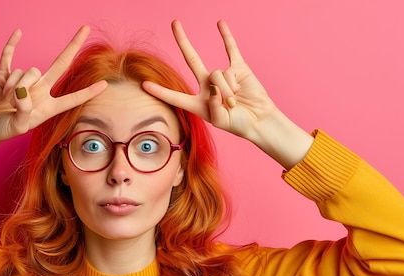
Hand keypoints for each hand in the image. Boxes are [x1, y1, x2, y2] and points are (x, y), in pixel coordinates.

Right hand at [0, 25, 107, 141]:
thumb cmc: (3, 129)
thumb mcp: (19, 126)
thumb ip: (25, 110)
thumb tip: (23, 91)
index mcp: (47, 106)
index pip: (71, 98)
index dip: (87, 92)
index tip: (104, 85)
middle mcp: (39, 90)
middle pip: (60, 64)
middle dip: (72, 46)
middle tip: (85, 29)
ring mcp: (23, 79)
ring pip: (29, 71)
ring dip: (16, 86)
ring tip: (6, 100)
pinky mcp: (5, 73)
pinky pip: (9, 55)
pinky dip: (12, 45)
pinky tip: (18, 33)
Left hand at [142, 20, 279, 142]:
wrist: (259, 120)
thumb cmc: (238, 124)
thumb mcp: (221, 121)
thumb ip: (213, 106)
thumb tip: (214, 86)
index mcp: (197, 102)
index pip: (175, 96)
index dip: (161, 92)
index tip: (144, 85)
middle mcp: (207, 85)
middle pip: (192, 59)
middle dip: (183, 41)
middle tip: (174, 22)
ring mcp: (222, 75)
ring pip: (218, 74)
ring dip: (227, 91)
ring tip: (235, 101)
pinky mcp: (238, 68)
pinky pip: (231, 49)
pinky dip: (226, 37)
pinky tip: (220, 24)